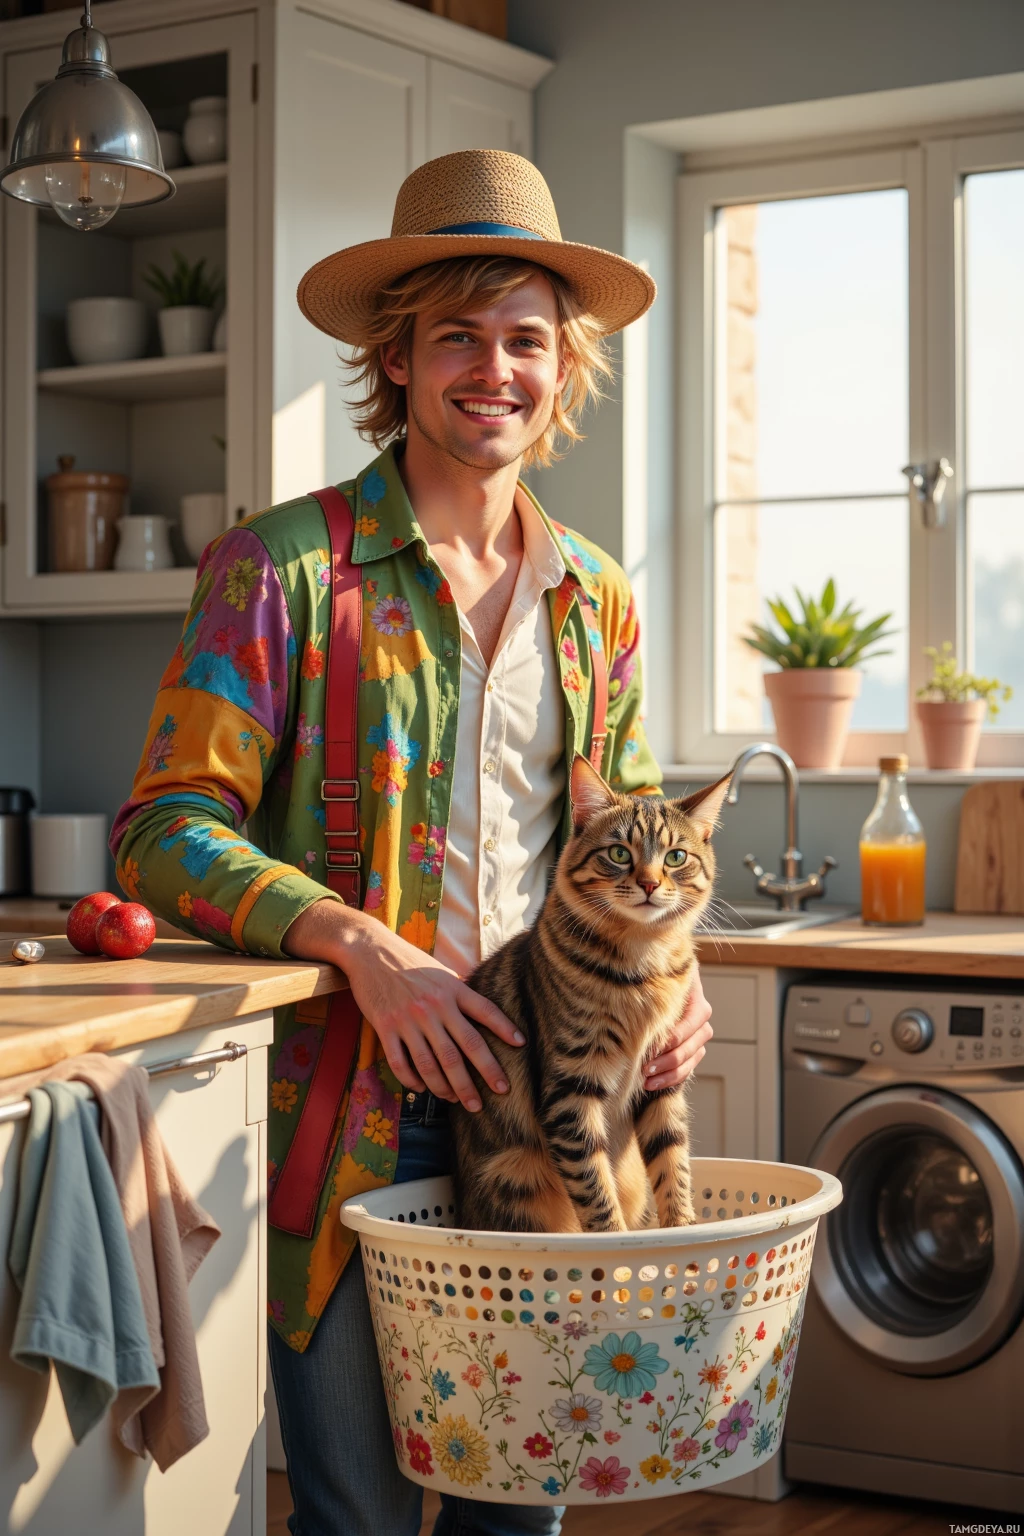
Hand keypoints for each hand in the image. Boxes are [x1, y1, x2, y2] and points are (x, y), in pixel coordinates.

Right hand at [283, 900, 522, 1111]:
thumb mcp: (440, 972)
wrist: (369, 951)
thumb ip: (459, 992)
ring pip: (433, 1063)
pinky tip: (422, 1089)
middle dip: (483, 1075)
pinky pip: (402, 1063)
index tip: (521, 1046)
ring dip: (448, 1087)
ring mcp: (409, 1018)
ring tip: (459, 1101)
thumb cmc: (409, 962)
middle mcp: (434, 1006)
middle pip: (463, 1048)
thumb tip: (482, 1012)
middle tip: (499, 1093)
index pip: (485, 1011)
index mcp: (451, 989)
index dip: (505, 1029)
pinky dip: (413, 1080)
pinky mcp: (386, 1027)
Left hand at [644, 966, 712, 1090]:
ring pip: (689, 1063)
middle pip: (688, 1048)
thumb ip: (654, 991)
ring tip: (646, 1081)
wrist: (664, 984)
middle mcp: (702, 1024)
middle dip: (666, 1061)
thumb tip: (638, 1004)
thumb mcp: (659, 980)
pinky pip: (686, 1071)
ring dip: (668, 1075)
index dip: (669, 1040)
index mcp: (698, 1004)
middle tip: (644, 1068)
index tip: (648, 1048)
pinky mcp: (691, 1053)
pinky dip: (670, 1080)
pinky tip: (652, 1084)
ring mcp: (698, 1040)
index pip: (688, 1026)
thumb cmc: (658, 980)